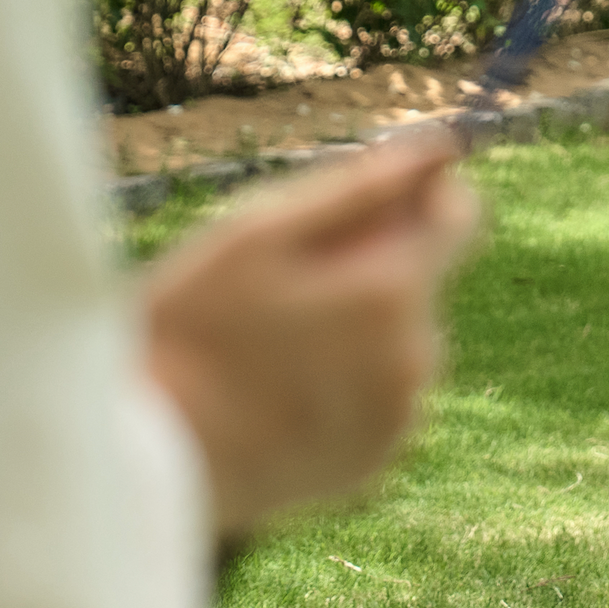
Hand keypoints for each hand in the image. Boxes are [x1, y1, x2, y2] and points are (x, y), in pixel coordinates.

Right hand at [142, 125, 479, 536]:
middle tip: (278, 285)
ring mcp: (398, 418)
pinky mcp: (374, 460)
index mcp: (391, 293)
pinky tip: (277, 391)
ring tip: (269, 345)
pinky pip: (380, 397)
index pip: (459, 216)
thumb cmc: (191, 328)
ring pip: (399, 340)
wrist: (148, 458)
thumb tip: (442, 147)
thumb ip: (361, 186)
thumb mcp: (258, 233)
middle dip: (368, 266)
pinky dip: (345, 383)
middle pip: (419, 280)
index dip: (414, 196)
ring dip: (357, 327)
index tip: (361, 201)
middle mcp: (414, 359)